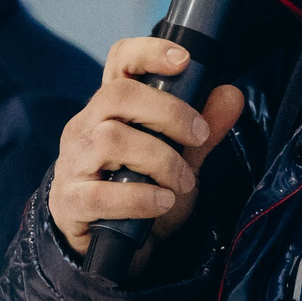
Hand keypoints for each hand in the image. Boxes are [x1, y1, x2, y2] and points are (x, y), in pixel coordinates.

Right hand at [49, 38, 246, 257]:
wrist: (115, 247)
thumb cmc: (143, 191)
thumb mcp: (180, 160)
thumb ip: (203, 132)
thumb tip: (232, 95)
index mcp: (110, 108)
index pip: (119, 61)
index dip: (148, 52)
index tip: (184, 60)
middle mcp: (85, 126)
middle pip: (118, 96)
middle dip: (168, 112)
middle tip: (198, 136)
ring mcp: (73, 162)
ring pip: (111, 139)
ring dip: (160, 160)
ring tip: (182, 181)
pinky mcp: (69, 201)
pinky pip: (101, 193)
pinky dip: (140, 198)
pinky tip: (162, 202)